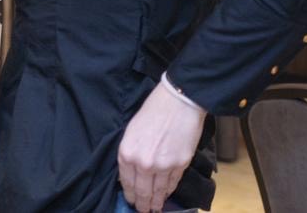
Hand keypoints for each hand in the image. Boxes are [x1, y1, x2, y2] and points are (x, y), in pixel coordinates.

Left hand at [117, 78, 205, 211]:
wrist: (177, 103)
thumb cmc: (151, 113)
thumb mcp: (131, 132)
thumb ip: (131, 154)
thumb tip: (132, 174)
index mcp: (127, 153)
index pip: (126, 182)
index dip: (130, 194)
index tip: (131, 201)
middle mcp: (143, 163)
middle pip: (142, 191)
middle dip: (143, 204)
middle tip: (143, 211)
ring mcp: (162, 166)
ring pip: (159, 191)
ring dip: (157, 202)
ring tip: (155, 209)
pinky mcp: (180, 165)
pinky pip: (172, 183)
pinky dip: (168, 191)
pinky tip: (166, 195)